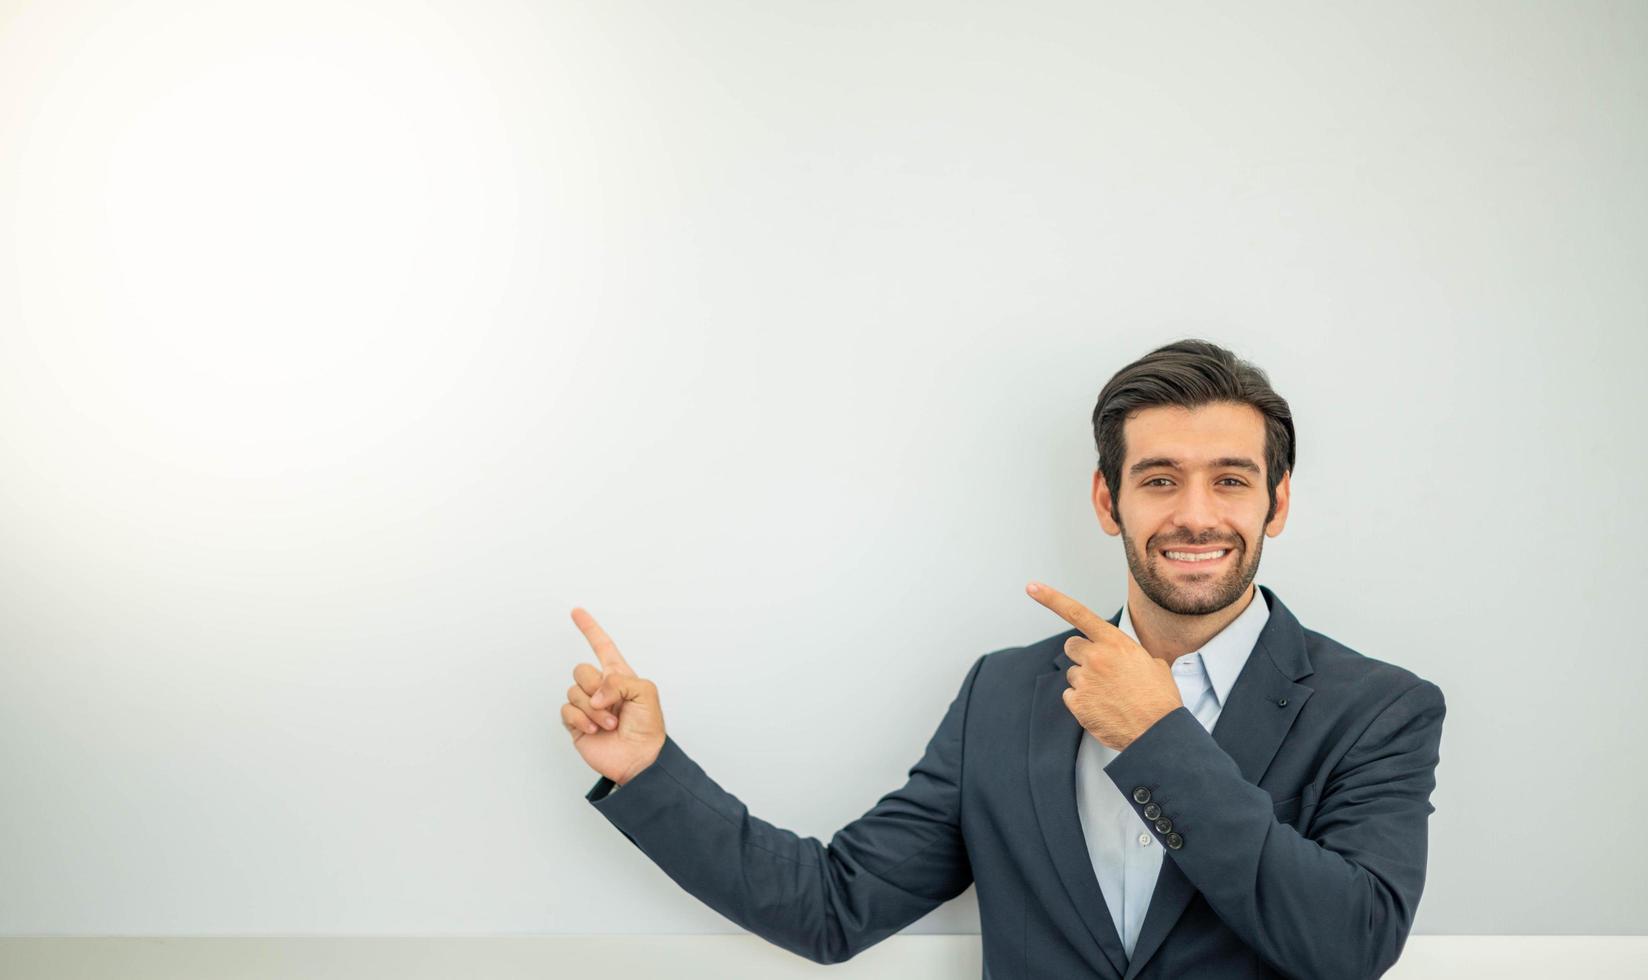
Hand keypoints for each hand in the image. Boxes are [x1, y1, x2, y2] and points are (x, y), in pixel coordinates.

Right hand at [563, 607, 666, 784]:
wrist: (640, 758)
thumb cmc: (648, 727)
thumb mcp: (645, 691)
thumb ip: (618, 681)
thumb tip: (594, 695)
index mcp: (619, 676)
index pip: (602, 646)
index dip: (590, 628)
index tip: (576, 612)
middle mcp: (600, 688)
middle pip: (581, 670)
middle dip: (595, 687)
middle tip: (612, 706)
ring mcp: (587, 706)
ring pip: (572, 691)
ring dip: (592, 710)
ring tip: (609, 724)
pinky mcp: (576, 724)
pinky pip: (566, 711)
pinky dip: (580, 719)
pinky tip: (594, 729)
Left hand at [1025, 581, 1182, 751]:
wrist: (1158, 732)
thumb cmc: (1160, 700)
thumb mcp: (1154, 665)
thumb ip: (1132, 655)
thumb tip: (1129, 661)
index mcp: (1115, 642)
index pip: (1078, 613)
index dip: (1051, 599)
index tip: (1032, 587)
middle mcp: (1096, 657)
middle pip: (1071, 646)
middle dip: (1082, 655)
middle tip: (1101, 670)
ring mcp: (1085, 680)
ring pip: (1073, 674)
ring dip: (1086, 682)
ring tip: (1110, 696)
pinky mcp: (1077, 703)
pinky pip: (1070, 696)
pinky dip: (1082, 703)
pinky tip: (1102, 709)